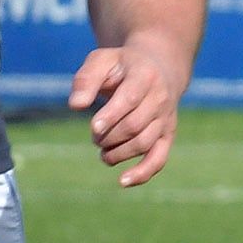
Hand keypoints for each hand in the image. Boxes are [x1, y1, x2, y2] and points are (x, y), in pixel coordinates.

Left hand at [70, 43, 182, 187]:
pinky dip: (143, 173)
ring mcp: (166, 118)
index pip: (130, 99)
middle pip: (135, 125)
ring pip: (144, 143)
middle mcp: (160, 98)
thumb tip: (75, 106)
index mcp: (145, 76)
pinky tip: (123, 181)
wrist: (160, 67)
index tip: (94, 128)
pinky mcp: (167, 135)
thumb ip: (86, 79)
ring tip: (103, 152)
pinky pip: (159, 159)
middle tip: (95, 137)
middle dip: (109, 136)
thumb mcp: (102, 60)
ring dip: (118, 153)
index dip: (111, 116)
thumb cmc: (122, 65)